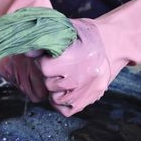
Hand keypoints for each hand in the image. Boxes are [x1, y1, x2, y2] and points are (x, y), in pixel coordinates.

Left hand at [0, 18, 114, 116]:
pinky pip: (64, 110)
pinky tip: (66, 89)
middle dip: (50, 75)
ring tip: (65, 77)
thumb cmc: (85, 36)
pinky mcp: (87, 102)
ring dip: (55, 89)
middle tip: (60, 67)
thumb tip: (27, 51)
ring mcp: (85, 92)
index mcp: (76, 58)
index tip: (50, 57)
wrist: (112, 45)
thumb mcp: (67, 30)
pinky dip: (61, 102)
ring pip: (55, 98)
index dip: (44, 61)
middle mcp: (81, 77)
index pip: (45, 68)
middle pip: (49, 83)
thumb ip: (47, 40)